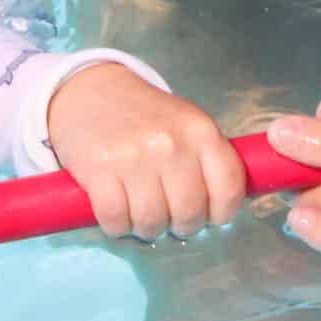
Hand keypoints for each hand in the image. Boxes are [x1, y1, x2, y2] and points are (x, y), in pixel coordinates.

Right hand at [45, 63, 246, 241]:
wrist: (92, 91)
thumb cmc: (145, 115)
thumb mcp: (187, 125)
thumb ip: (206, 161)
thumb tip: (219, 210)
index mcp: (201, 131)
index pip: (229, 189)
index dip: (222, 214)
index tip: (210, 217)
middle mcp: (171, 144)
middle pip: (190, 214)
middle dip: (182, 226)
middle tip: (171, 218)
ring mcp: (134, 158)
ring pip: (152, 223)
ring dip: (148, 229)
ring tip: (142, 214)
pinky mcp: (99, 171)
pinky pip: (116, 222)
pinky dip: (117, 227)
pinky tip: (118, 212)